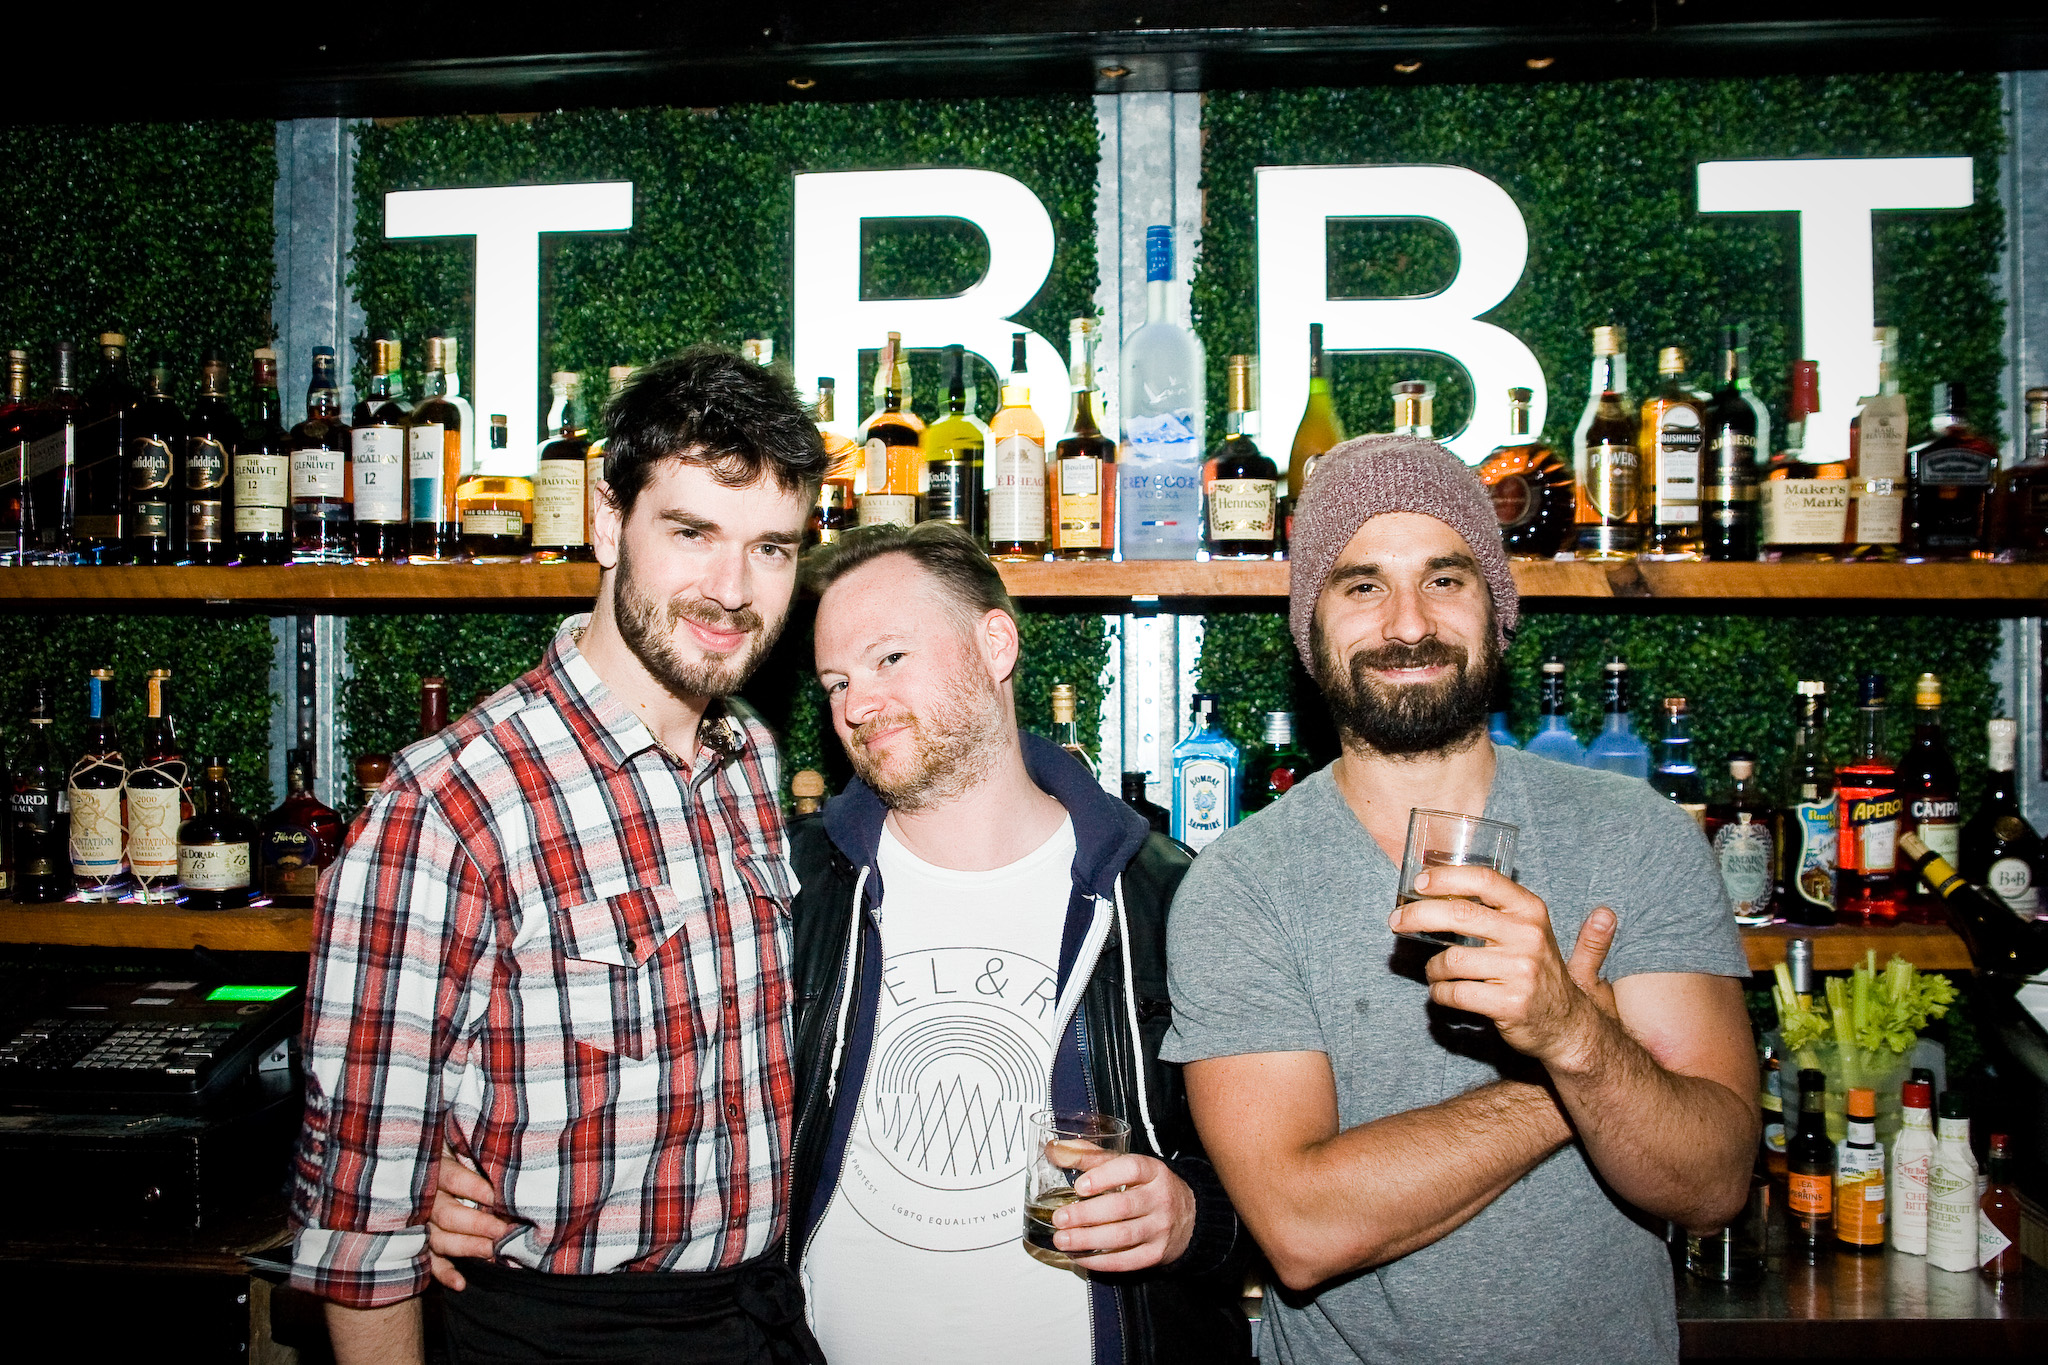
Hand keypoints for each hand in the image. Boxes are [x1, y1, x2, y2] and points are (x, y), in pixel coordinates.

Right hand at [426, 1148, 516, 1291]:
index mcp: (436, 1167)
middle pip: (448, 1213)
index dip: (478, 1190)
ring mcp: (420, 1222)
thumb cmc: (456, 1150)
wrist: (417, 1163)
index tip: (501, 1198)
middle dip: (477, 1224)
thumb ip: (477, 1151)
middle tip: (503, 1231)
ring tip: (492, 1253)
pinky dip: (444, 1273)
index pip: (454, 1180)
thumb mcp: (461, 1144)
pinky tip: (461, 1284)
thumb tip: (507, 1162)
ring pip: (438, 1238)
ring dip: (466, 1248)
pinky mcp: (420, 1242)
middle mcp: (425, 1197)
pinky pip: (429, 1260)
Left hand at [1047, 1151, 1195, 1271]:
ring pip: (1122, 1236)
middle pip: (1122, 1207)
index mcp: (1153, 1171)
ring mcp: (1160, 1228)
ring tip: (1062, 1239)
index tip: (1079, 1186)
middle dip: (1086, 1214)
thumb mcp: (1128, 1166)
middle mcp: (1160, 1199)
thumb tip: (1056, 1149)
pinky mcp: (1156, 1254)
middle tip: (1060, 1218)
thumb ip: (1091, 1156)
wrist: (1190, 1216)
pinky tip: (1080, 1256)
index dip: (1104, 1176)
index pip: (1131, 1169)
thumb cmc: (1149, 1187)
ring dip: (1087, 1240)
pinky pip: (1125, 1260)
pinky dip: (1099, 1261)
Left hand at [1388, 866, 1618, 1068]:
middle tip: (1396, 921)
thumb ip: (1494, 909)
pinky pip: (1455, 993)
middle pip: (1458, 914)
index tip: (1419, 882)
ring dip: (1433, 967)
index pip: (1485, 880)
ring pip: (1451, 959)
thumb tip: (1435, 886)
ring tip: (1435, 971)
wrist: (1567, 1022)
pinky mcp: (1510, 1004)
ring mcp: (1520, 971)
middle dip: (1418, 915)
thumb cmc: (1533, 969)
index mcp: (1530, 911)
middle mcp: (1528, 936)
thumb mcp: (1527, 931)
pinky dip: (1439, 993)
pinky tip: (1442, 992)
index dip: (1447, 877)